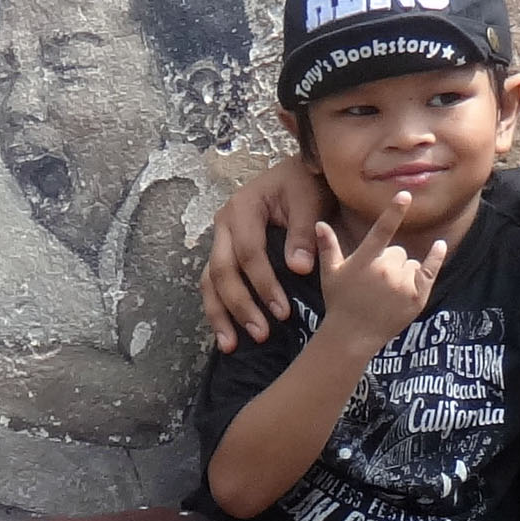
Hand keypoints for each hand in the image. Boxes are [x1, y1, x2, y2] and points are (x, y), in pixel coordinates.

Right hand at [202, 160, 333, 349]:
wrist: (299, 174)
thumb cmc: (306, 185)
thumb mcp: (309, 200)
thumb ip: (303, 232)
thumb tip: (298, 268)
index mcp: (243, 208)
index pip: (249, 252)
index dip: (264, 284)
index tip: (283, 311)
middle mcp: (224, 225)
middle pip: (222, 271)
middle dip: (240, 306)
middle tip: (261, 333)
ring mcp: (220, 241)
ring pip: (210, 282)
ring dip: (220, 315)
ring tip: (231, 346)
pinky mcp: (223, 254)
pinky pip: (214, 285)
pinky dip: (219, 310)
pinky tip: (228, 335)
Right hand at [312, 194, 447, 349]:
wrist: (352, 337)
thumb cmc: (339, 303)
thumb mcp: (330, 274)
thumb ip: (328, 247)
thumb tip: (320, 222)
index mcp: (365, 261)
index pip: (382, 230)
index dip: (394, 211)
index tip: (405, 194)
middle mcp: (385, 270)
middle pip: (398, 251)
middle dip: (390, 262)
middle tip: (377, 282)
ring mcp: (402, 284)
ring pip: (411, 263)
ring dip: (404, 271)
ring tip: (388, 291)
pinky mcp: (416, 297)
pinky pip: (429, 270)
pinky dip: (434, 259)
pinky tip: (439, 246)